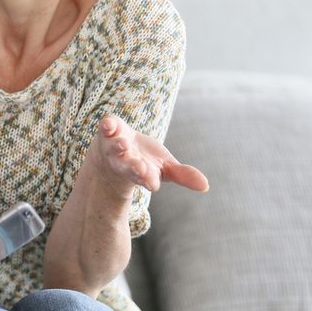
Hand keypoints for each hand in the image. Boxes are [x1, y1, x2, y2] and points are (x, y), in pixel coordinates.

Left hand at [92, 114, 208, 194]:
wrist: (110, 154)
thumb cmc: (143, 161)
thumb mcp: (165, 168)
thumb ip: (183, 175)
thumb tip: (206, 186)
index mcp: (141, 172)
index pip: (146, 178)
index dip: (149, 180)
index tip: (152, 184)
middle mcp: (125, 161)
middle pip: (128, 166)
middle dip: (134, 167)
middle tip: (139, 167)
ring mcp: (113, 146)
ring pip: (114, 148)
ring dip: (118, 146)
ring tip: (123, 144)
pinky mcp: (108, 131)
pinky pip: (105, 128)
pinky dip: (107, 126)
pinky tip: (109, 125)